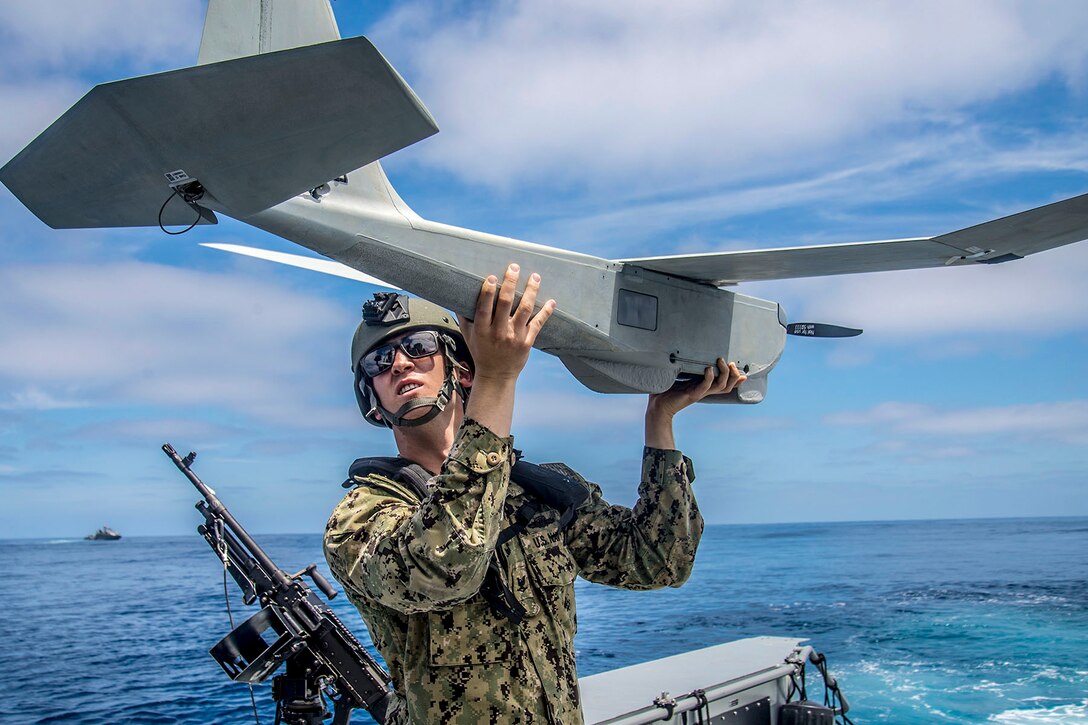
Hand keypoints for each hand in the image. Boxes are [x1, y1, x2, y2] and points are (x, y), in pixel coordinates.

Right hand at [458, 264, 554, 436]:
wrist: (496, 376)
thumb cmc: (481, 351)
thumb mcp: (467, 335)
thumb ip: (464, 316)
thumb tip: (457, 296)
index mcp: (482, 329)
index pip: (484, 306)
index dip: (488, 291)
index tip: (492, 276)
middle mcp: (498, 332)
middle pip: (505, 303)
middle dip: (510, 283)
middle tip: (514, 267)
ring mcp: (514, 337)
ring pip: (525, 310)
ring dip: (531, 291)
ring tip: (535, 277)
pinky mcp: (527, 343)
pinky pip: (538, 324)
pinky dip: (546, 312)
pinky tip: (552, 301)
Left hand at [645, 359, 746, 448]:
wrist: (657, 407)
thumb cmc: (666, 392)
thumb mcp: (680, 378)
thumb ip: (686, 370)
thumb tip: (684, 358)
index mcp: (703, 388)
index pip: (724, 385)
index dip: (735, 380)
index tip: (743, 373)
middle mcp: (704, 391)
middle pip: (727, 386)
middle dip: (733, 374)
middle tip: (732, 363)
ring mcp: (699, 393)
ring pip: (720, 386)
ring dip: (724, 373)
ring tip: (721, 361)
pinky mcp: (692, 395)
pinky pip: (705, 386)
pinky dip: (709, 377)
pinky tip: (708, 368)